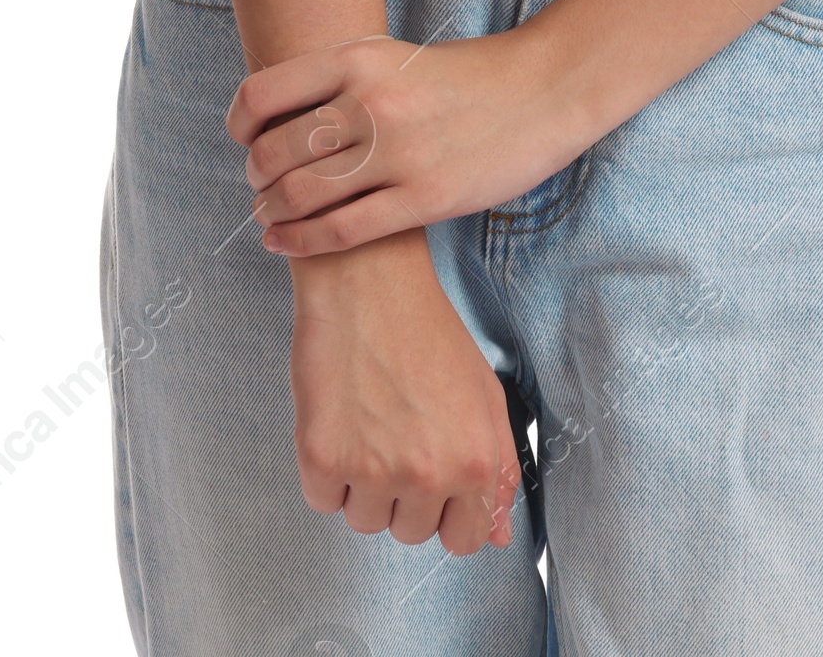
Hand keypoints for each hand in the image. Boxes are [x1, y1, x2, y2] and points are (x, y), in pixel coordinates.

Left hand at [228, 23, 583, 254]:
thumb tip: (282, 116)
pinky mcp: (423, 199)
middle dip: (256, 177)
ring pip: (301, 195)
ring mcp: (397, 153)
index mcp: (359, 59)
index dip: (239, 125)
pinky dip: (301, 241)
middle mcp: (371, 102)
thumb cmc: (467, 74)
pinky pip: (342, 230)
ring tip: (267, 216)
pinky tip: (284, 243)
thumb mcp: (395, 56)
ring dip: (271, 211)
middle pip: (274, 153)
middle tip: (259, 187)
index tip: (242, 139)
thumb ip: (343, 80)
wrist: (543, 90)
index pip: (262, 95)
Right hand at [289, 234, 519, 552]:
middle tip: (399, 432)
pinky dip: (326, 471)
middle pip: (411, 533)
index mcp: (475, 462)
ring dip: (363, 484)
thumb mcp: (484, 393)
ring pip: (365, 521)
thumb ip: (500, 467)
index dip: (449, 512)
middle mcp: (427, 474)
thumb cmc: (427, 330)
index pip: (464, 540)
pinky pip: (322, 500)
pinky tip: (340, 419)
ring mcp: (372, 470)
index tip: (435, 483)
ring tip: (369, 421)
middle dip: (405, 494)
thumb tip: (497, 535)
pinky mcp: (322, 458)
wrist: (369, 281)